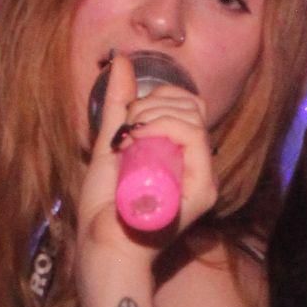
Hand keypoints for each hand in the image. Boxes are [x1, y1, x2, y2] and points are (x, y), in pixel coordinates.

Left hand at [75, 53, 219, 275]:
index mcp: (182, 155)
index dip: (160, 97)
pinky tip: (139, 141)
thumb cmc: (105, 205)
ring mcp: (203, 180)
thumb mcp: (109, 144)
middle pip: (193, 107)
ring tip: (131, 136)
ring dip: (155, 116)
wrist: (102, 246)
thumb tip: (122, 60)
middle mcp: (198, 166)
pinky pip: (194, 139)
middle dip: (156, 103)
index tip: (130, 115)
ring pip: (193, 119)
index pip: (188, 106)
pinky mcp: (202, 191)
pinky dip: (163, 129)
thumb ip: (118, 105)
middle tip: (129, 127)